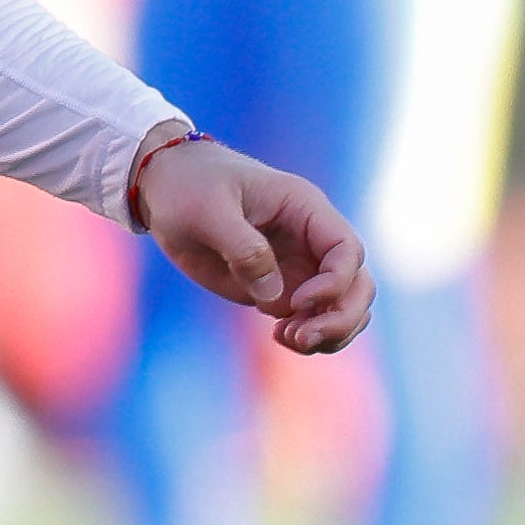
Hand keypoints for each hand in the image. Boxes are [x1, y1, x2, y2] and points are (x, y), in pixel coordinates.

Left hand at [132, 133, 372, 356]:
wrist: (166, 187)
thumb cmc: (190, 186)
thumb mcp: (208, 209)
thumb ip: (243, 249)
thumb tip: (273, 297)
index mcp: (305, 209)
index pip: (347, 250)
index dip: (334, 283)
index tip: (296, 302)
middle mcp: (310, 240)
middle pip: (358, 285)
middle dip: (341, 318)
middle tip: (299, 337)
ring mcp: (298, 267)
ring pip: (343, 307)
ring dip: (330, 333)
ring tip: (287, 339)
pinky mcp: (278, 288)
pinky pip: (312, 319)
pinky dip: (308, 335)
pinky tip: (280, 336)